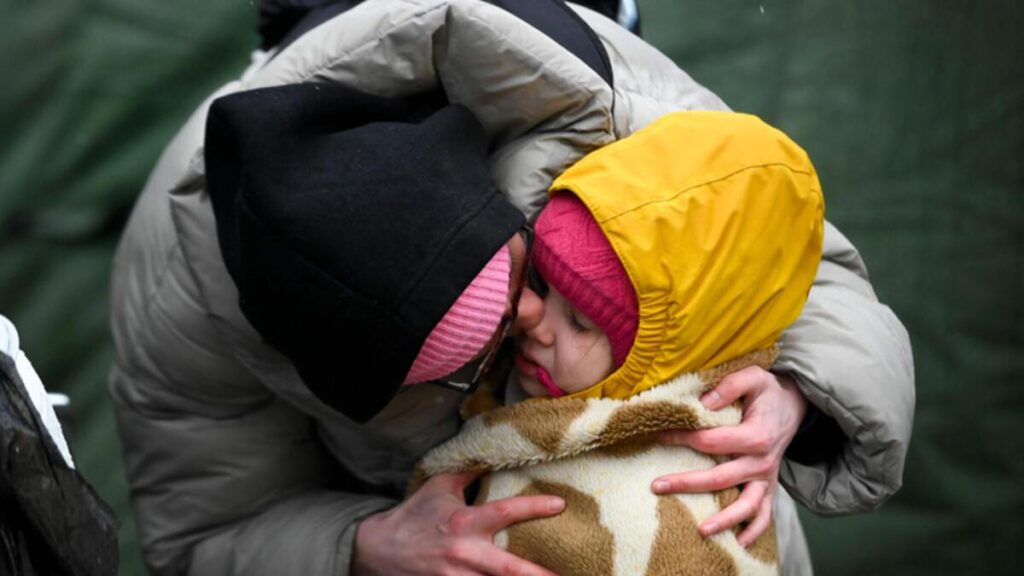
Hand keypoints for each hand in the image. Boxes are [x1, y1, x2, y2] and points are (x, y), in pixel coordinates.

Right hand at [352, 470, 563, 575]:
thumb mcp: (440, 485)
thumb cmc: (415, 515)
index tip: (559, 504)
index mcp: (464, 522)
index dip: (532, 508)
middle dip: (535, 575)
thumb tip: (495, 451)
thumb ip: (470, 472)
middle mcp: (464, 553)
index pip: (504, 512)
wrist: (379, 550)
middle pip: (507, 568)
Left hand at [651, 367, 806, 545]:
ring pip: (747, 506)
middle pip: (721, 479)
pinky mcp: (769, 486)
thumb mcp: (754, 376)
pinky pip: (765, 514)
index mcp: (756, 436)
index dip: (683, 439)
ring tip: (700, 530)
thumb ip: (730, 385)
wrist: (794, 405)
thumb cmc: (768, 391)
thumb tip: (704, 403)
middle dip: (687, 484)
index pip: (711, 442)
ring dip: (724, 520)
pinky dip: (754, 531)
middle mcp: (762, 461)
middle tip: (656, 486)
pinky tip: (738, 543)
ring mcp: (766, 477)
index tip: (659, 436)